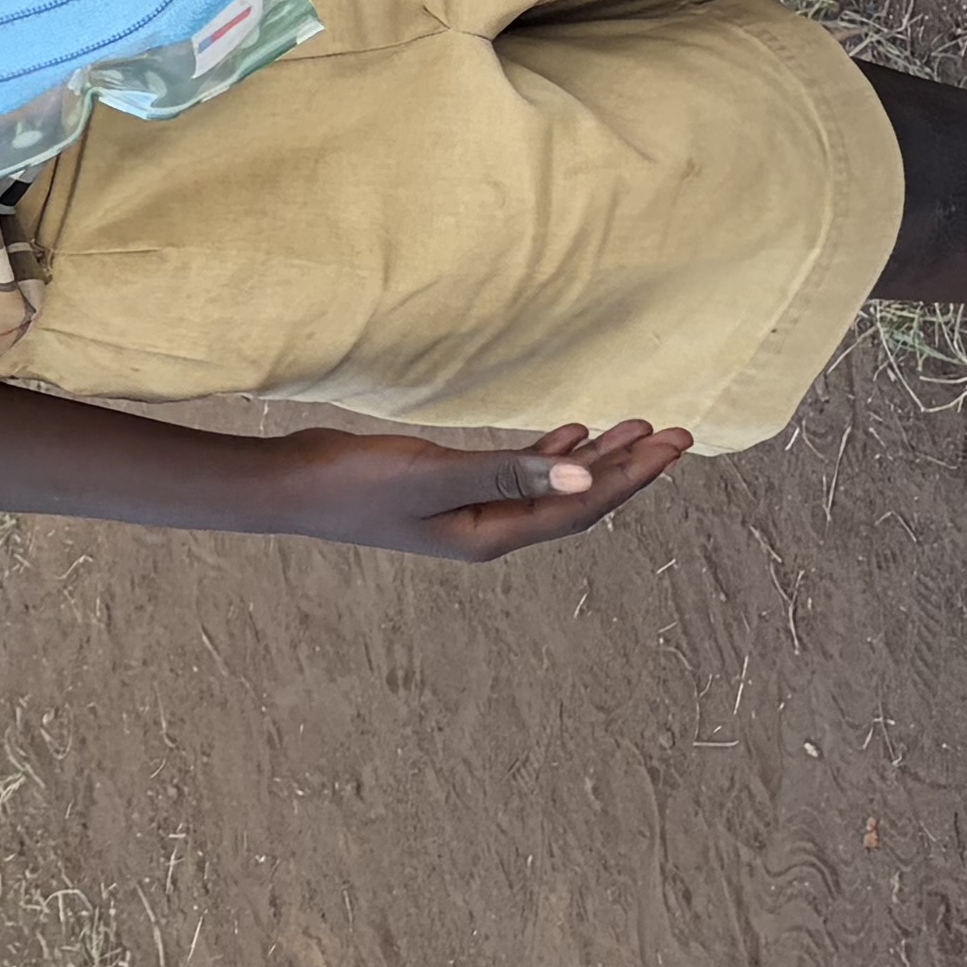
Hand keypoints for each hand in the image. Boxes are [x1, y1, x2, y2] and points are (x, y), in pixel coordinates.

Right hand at [269, 421, 688, 562]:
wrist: (289, 485)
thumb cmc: (353, 484)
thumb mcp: (435, 474)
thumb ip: (509, 471)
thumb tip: (585, 471)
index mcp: (491, 536)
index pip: (579, 507)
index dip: (630, 478)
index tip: (671, 446)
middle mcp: (488, 530)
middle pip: (576, 500)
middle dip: (627, 469)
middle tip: (676, 436)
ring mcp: (469, 511)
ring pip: (552, 486)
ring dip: (595, 459)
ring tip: (637, 430)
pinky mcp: (449, 488)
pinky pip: (519, 475)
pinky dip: (550, 453)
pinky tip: (569, 432)